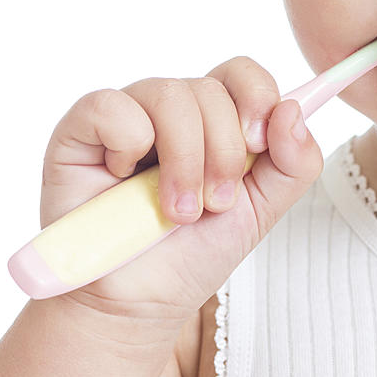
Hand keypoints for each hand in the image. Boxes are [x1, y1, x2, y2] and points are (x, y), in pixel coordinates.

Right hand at [39, 56, 322, 323]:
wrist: (138, 303)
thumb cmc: (195, 252)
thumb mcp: (264, 209)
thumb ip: (295, 162)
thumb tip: (292, 110)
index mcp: (215, 117)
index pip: (242, 73)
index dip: (258, 97)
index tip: (256, 145)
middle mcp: (172, 108)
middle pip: (210, 88)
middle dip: (222, 153)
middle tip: (214, 204)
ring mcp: (127, 114)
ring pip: (169, 94)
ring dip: (184, 160)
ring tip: (177, 211)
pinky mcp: (81, 130)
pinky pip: (111, 105)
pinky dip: (128, 143)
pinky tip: (123, 179)